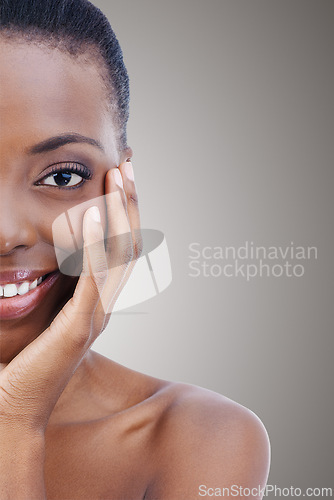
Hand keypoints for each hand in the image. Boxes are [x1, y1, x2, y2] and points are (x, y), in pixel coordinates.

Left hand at [0, 162, 141, 433]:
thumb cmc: (26, 359)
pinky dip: (94, 246)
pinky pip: (92, 280)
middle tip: (128, 165)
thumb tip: (54, 246)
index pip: (121, 247)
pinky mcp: (77, 328)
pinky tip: (91, 215)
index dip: (125, 212)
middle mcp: (104, 305)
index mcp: (99, 300)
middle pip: (129, 245)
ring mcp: (95, 316)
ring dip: (119, 214)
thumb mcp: (49, 309)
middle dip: (129, 203)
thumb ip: (60, 281)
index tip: (121, 176)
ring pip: (119, 257)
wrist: (15, 407)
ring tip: (117, 178)